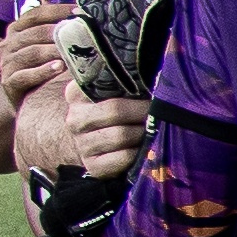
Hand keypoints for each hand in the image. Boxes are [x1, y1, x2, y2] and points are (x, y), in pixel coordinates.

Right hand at [0, 0, 71, 106]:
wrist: (17, 96)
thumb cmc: (36, 67)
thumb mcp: (42, 46)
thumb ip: (54, 30)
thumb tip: (81, 14)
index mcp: (16, 29)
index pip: (37, 14)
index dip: (59, 11)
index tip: (81, 11)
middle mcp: (9, 43)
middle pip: (37, 32)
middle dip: (61, 32)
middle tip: (84, 32)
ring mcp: (7, 62)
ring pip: (33, 52)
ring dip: (55, 51)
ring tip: (74, 51)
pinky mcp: (9, 82)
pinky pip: (26, 75)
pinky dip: (43, 71)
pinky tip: (59, 67)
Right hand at [12, 67, 145, 180]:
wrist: (94, 147)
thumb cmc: (110, 114)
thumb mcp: (109, 92)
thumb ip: (119, 78)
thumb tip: (156, 70)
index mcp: (76, 95)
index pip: (103, 85)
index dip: (133, 88)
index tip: (152, 87)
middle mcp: (75, 119)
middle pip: (116, 111)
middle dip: (143, 111)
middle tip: (162, 110)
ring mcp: (82, 144)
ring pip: (121, 135)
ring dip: (143, 132)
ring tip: (154, 128)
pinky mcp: (93, 167)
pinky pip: (123, 158)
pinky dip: (138, 153)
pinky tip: (145, 147)